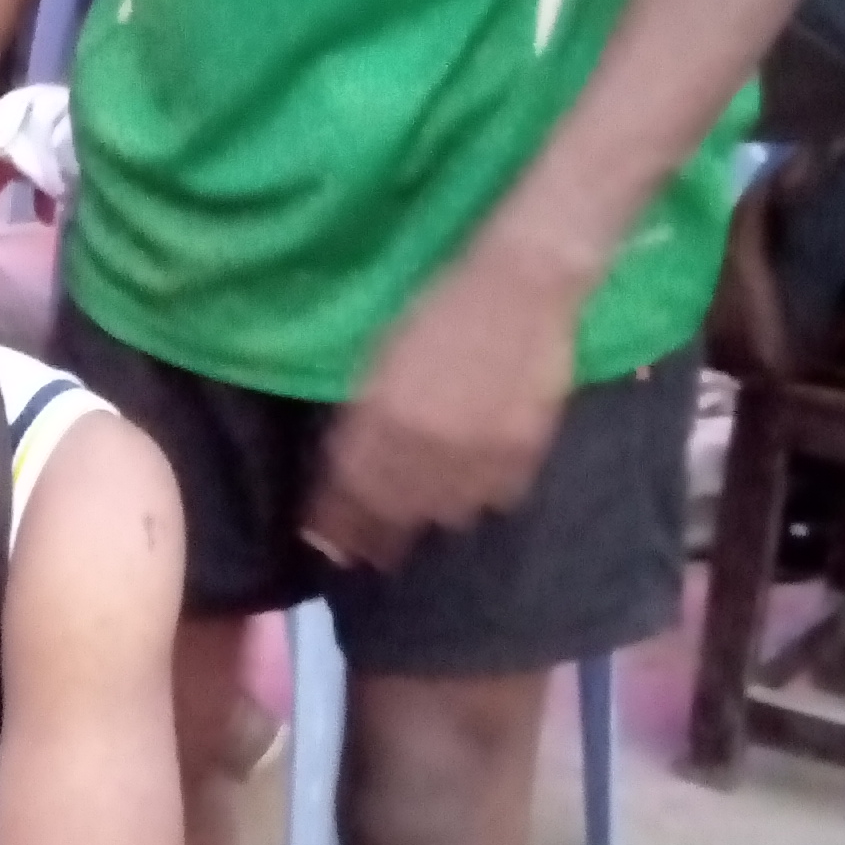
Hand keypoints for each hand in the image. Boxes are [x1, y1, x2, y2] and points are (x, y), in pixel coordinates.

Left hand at [307, 231, 584, 568]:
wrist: (519, 289)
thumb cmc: (437, 310)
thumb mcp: (379, 364)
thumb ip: (362, 424)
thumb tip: (347, 475)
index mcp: (380, 423)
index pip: (348, 495)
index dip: (333, 525)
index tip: (324, 542)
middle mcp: (423, 451)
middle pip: (392, 516)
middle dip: (374, 538)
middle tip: (367, 555)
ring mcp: (475, 460)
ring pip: (443, 516)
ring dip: (426, 518)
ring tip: (418, 524)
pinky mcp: (521, 458)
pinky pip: (492, 499)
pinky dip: (477, 499)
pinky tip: (470, 494)